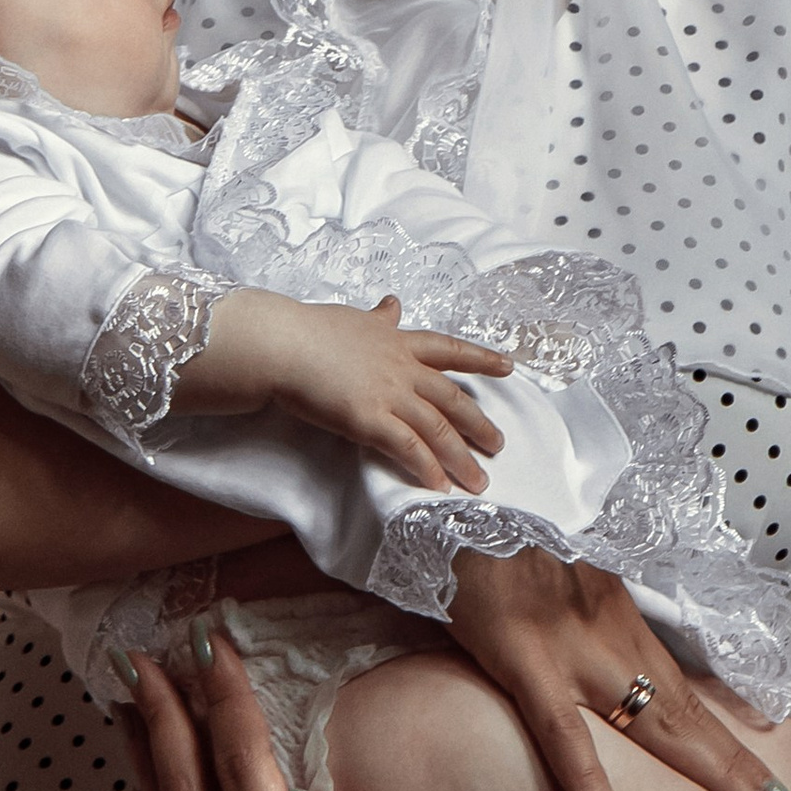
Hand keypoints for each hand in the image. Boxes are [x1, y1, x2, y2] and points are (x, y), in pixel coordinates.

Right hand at [189, 289, 511, 491]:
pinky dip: (426, 468)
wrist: (282, 344)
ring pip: (437, 429)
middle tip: (499, 444)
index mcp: (398, 342)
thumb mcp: (354, 318)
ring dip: (461, 458)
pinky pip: (407, 448)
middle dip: (479, 424)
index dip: (481, 359)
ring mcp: (388, 394)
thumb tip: (393, 304)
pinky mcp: (369, 419)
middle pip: (452, 398)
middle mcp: (402, 368)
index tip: (508, 366)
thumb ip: (379, 318)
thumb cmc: (309, 330)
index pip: (449, 349)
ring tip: (479, 480)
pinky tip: (439, 486)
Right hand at [444, 548, 790, 790]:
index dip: (735, 752)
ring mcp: (573, 648)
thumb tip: (599, 686)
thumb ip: (581, 634)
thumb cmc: (498, 541)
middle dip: (745, 779)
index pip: (692, 702)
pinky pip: (559, 728)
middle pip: (692, 720)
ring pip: (656, 725)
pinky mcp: (523, 655)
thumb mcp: (556, 592)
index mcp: (621, 629)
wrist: (465, 488)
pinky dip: (588, 779)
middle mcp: (614, 641)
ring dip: (713, 779)